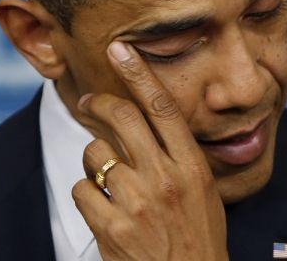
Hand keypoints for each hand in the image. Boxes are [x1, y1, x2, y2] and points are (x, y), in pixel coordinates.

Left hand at [71, 41, 227, 260]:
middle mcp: (165, 179)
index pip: (163, 107)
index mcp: (192, 167)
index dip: (139, 73)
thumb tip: (150, 126)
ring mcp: (137, 203)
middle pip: (123, 118)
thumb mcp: (204, 192)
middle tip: (89, 102)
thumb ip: (181, 157)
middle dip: (100, 103)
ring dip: (94, 158)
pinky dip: (86, 191)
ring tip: (105, 175)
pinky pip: (82, 189)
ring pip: (96, 153)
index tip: (121, 50)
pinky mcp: (111, 227)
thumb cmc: (199, 237)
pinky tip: (101, 204)